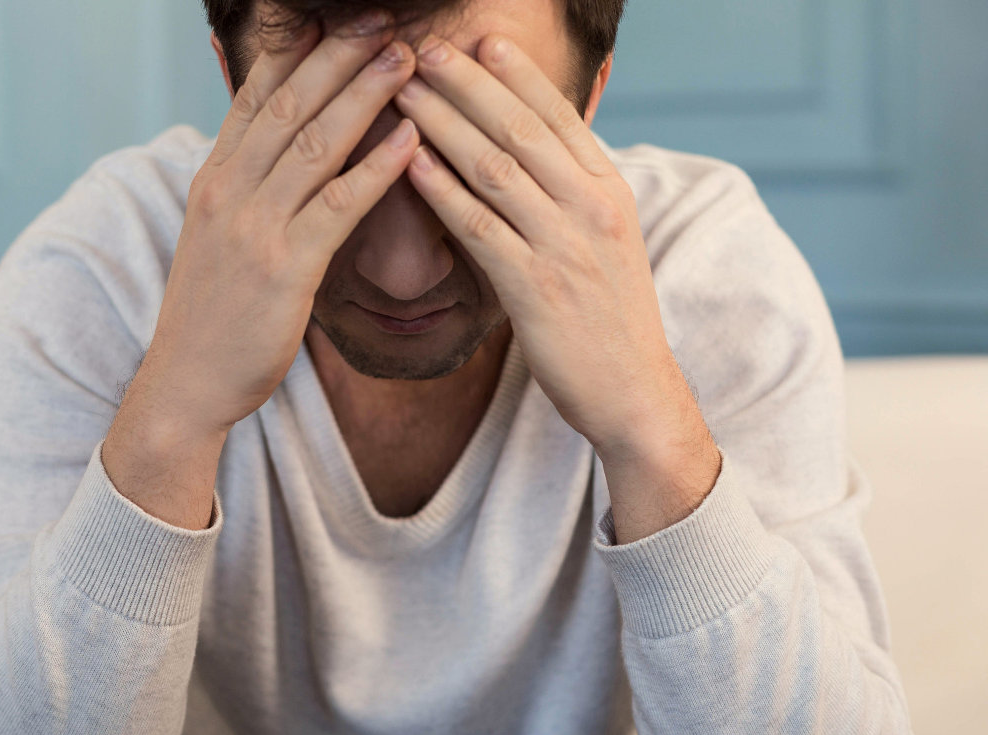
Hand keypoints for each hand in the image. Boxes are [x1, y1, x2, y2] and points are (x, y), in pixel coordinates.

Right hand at [139, 14, 419, 439]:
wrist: (187, 380)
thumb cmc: (212, 312)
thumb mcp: (217, 236)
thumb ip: (244, 187)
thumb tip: (273, 152)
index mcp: (214, 179)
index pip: (254, 97)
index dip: (296, 53)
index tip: (332, 18)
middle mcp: (229, 191)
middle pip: (288, 105)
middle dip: (338, 56)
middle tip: (383, 19)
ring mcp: (254, 227)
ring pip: (314, 144)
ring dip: (364, 95)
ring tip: (406, 58)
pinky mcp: (285, 268)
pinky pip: (338, 206)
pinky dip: (376, 168)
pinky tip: (409, 140)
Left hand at [393, 34, 702, 462]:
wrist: (634, 391)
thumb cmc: (611, 318)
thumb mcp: (608, 242)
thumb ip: (574, 195)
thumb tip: (536, 156)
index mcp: (611, 191)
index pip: (561, 116)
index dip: (518, 75)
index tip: (482, 40)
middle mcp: (591, 209)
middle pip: (522, 129)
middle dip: (469, 83)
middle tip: (426, 50)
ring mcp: (565, 247)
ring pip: (495, 168)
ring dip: (444, 124)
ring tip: (403, 92)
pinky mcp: (535, 289)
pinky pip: (479, 227)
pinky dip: (442, 190)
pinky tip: (410, 162)